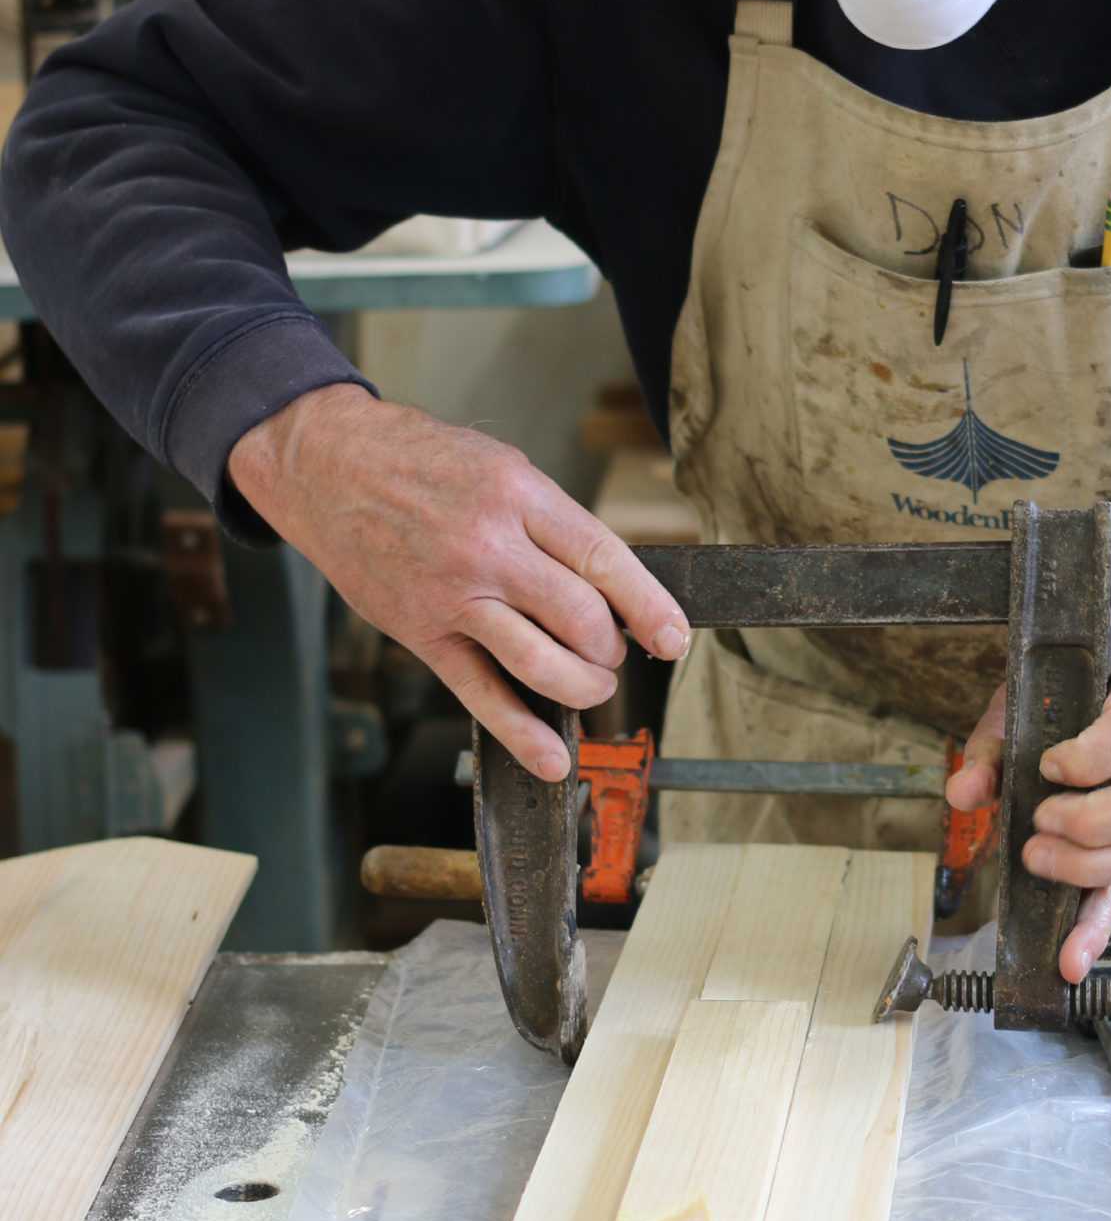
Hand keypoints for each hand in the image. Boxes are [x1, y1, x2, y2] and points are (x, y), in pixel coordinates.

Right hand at [228, 385, 689, 780]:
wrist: (327, 463)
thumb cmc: (419, 461)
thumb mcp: (500, 466)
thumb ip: (551, 522)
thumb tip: (609, 580)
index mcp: (520, 496)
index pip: (604, 560)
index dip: (649, 607)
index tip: (674, 637)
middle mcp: (489, 546)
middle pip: (581, 618)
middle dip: (611, 648)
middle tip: (612, 650)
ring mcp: (453, 594)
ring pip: (540, 662)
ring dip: (581, 685)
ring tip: (588, 682)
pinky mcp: (421, 632)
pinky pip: (479, 693)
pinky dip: (520, 735)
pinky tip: (551, 759)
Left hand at [945, 664, 1110, 980]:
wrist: (1108, 708)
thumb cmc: (1066, 705)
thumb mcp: (1025, 709)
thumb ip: (993, 749)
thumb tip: (964, 794)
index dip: (1091, 756)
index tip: (1048, 767)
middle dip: (1093, 821)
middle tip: (1040, 822)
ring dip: (1092, 866)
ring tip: (1039, 859)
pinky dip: (1096, 928)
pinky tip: (1069, 959)